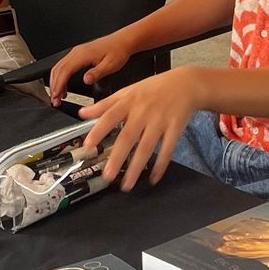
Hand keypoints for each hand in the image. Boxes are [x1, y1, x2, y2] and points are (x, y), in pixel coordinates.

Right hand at [47, 32, 135, 105]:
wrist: (122, 41)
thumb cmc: (118, 51)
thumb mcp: (111, 65)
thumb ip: (97, 73)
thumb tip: (85, 80)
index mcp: (83, 54)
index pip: (65, 70)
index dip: (58, 84)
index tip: (56, 96)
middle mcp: (76, 52)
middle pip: (58, 69)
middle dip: (54, 86)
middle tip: (55, 101)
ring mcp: (76, 53)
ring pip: (59, 67)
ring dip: (55, 82)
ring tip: (58, 97)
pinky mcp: (78, 55)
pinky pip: (64, 66)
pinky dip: (60, 77)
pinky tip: (63, 87)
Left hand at [78, 68, 202, 191]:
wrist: (186, 84)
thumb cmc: (153, 89)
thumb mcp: (128, 91)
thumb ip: (105, 104)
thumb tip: (82, 113)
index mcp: (129, 102)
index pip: (110, 116)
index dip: (98, 130)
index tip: (88, 145)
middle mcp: (143, 112)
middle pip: (128, 137)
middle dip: (117, 158)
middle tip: (107, 176)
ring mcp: (160, 121)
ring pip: (146, 148)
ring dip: (136, 168)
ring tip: (126, 185)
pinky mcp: (175, 129)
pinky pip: (167, 150)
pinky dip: (160, 166)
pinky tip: (153, 179)